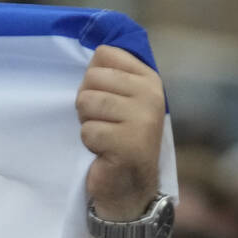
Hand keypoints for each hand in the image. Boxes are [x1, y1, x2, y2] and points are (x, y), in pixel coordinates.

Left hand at [76, 45, 164, 220]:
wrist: (129, 188)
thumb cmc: (117, 141)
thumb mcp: (120, 101)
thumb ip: (111, 76)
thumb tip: (94, 49)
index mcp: (148, 78)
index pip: (104, 54)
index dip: (92, 79)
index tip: (105, 100)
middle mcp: (151, 94)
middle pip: (91, 78)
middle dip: (87, 104)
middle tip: (103, 124)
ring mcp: (143, 118)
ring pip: (86, 102)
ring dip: (87, 123)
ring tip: (103, 137)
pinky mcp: (129, 142)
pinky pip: (88, 130)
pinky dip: (89, 144)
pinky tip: (104, 152)